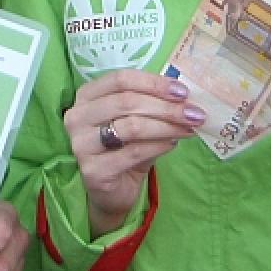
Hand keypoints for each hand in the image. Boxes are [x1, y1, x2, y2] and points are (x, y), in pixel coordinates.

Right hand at [62, 69, 201, 235]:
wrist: (113, 191)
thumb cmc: (125, 148)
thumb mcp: (137, 119)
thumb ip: (153, 104)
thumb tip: (185, 96)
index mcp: (86, 96)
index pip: (121, 80)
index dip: (154, 83)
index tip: (183, 92)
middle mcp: (77, 117)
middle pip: (127, 102)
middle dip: (166, 107)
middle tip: (193, 113)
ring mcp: (81, 144)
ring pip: (132, 126)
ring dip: (166, 126)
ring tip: (188, 129)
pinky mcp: (93, 170)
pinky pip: (134, 152)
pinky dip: (159, 146)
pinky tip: (172, 144)